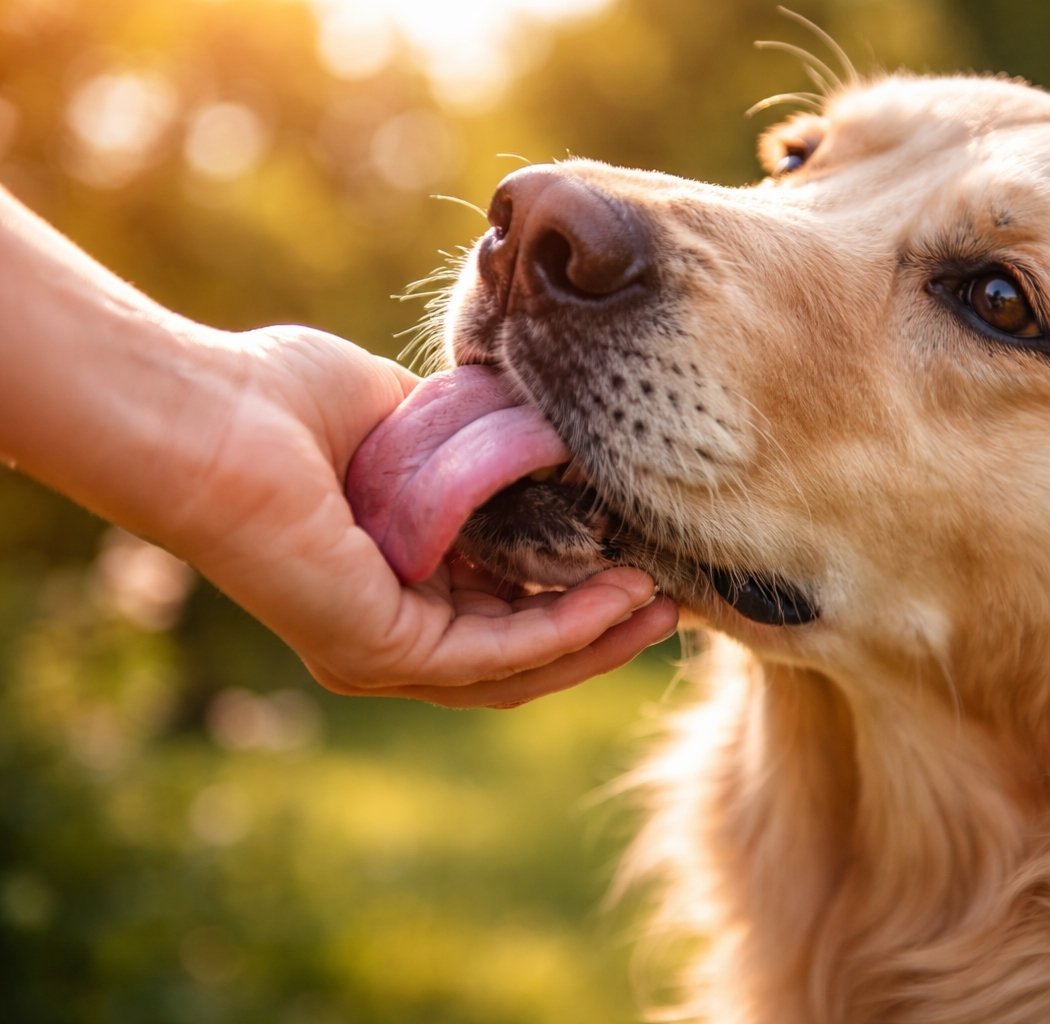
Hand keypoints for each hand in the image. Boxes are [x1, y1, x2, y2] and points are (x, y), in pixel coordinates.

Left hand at [168, 324, 678, 707]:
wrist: (208, 412)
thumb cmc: (280, 399)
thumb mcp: (406, 413)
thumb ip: (469, 436)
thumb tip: (538, 428)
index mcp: (394, 576)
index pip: (503, 605)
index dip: (578, 589)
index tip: (641, 556)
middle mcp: (387, 628)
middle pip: (522, 650)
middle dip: (603, 628)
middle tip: (674, 598)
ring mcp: (380, 650)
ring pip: (518, 667)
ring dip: (598, 640)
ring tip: (664, 607)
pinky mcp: (377, 651)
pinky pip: (496, 657)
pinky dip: (565, 633)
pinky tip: (619, 599)